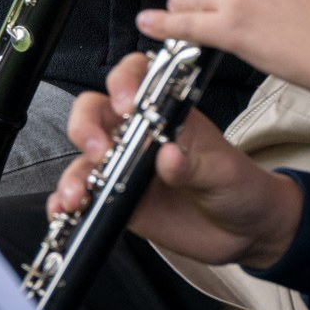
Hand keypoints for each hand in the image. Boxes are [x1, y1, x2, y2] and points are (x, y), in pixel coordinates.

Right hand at [50, 53, 304, 268]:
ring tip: (78, 194)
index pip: (135, 77)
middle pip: (95, 111)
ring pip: (83, 156)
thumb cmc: (238, 186)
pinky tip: (65, 209)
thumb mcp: (223, 172)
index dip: (124, 82)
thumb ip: (194, 164)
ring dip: (74, 171)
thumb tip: (168, 156)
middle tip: (99, 149)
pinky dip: (67, 200)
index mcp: (167, 112)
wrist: (244, 232)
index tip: (127, 105)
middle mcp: (138, 133)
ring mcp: (124, 166)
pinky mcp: (116, 199)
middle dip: (87, 125)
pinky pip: (84, 194)